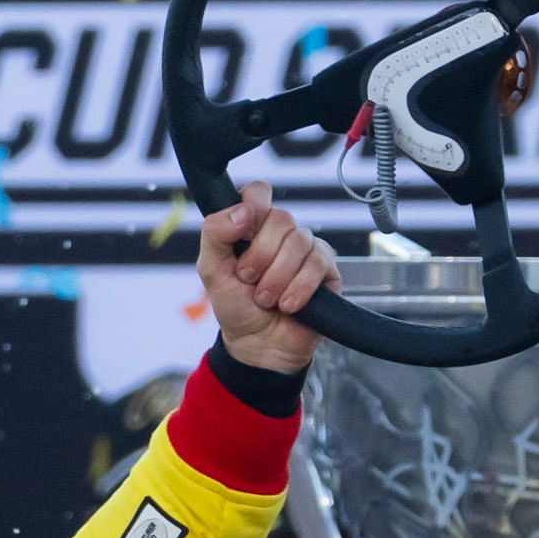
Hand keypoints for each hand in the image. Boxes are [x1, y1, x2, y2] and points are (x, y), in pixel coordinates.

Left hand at [194, 195, 340, 371]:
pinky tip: (288, 305)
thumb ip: (215, 234)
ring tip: (266, 299)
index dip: (254, 206)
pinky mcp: (327, 269)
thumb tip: (243, 210)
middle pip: (280, 217)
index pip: (258, 191)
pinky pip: (318, 263)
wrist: (258, 345)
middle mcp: (281, 232)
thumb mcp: (211, 270)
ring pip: (299, 241)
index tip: (242, 232)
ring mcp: (306, 248)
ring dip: (277, 278)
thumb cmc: (235, 306)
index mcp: (252, 225)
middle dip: (260, 256)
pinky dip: (298, 288)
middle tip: (249, 280)